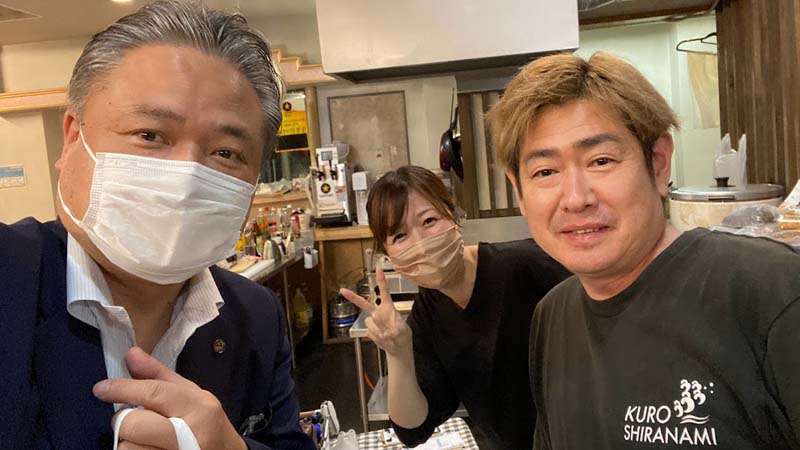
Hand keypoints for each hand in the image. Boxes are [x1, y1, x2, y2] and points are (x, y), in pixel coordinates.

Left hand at [93, 347, 245, 449]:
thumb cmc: (205, 423)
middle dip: (125, 421)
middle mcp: (191, 433)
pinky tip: (150, 448)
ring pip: (129, 448)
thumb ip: (159, 376)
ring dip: (130, 443)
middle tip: (135, 421)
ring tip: (147, 440)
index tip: (101, 389)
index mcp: (197, 406)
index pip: (154, 393)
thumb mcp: (190, 394)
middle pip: (135, 424)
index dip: (123, 389)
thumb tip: (131, 354)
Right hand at [340, 266, 411, 356]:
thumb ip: (396, 330)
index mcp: (388, 307)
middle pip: (364, 303)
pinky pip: (370, 333)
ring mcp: (373, 321)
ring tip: (388, 335)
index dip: (381, 280)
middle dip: (352, 297)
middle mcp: (378, 312)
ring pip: (370, 323)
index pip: (384, 291)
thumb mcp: (404, 331)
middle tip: (342, 290)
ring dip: (379, 330)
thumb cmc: (403, 335)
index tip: (378, 268)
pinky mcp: (369, 331)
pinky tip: (384, 339)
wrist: (398, 347)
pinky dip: (377, 337)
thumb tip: (387, 333)